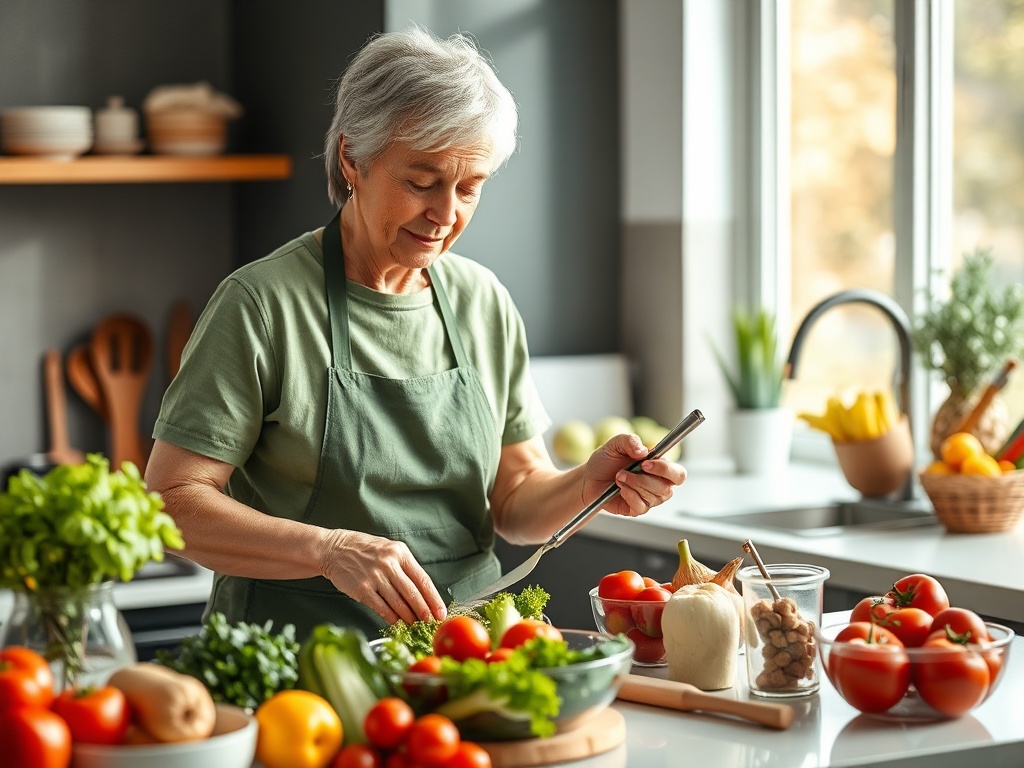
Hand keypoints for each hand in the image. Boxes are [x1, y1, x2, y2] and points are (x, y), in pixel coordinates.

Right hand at [318, 530, 447, 624]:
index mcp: (400, 552)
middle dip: (425, 611)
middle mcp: (389, 563)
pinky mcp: (362, 589)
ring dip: (409, 617)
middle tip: (431, 623)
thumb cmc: (363, 550)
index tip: (441, 611)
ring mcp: (375, 576)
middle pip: (413, 593)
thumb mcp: (388, 549)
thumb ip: (404, 567)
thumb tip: (421, 592)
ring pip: (398, 603)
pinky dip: (392, 618)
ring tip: (416, 625)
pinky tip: (397, 623)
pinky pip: (382, 608)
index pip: (423, 579)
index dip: (434, 598)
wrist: (334, 549)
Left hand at [582, 433, 686, 516]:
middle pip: (667, 489)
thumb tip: (643, 450)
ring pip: (654, 498)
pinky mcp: (638, 509)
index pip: (677, 474)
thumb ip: (630, 441)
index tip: (645, 463)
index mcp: (659, 466)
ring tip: (619, 477)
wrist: (589, 478)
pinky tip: (620, 488)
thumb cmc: (605, 461)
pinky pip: (641, 507)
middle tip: (627, 471)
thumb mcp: (615, 444)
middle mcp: (658, 483)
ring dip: (633, 485)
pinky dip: (629, 495)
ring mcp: (649, 498)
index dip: (666, 470)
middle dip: (645, 480)